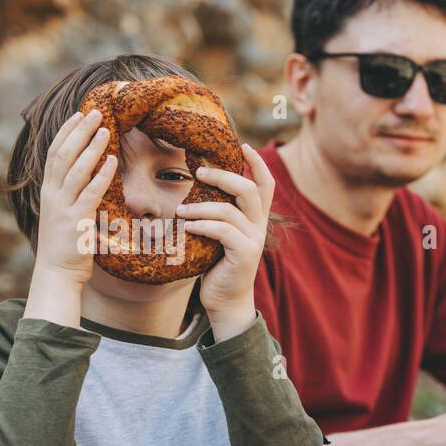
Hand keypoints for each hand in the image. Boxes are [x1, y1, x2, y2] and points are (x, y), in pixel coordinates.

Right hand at [23, 109, 115, 326]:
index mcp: (48, 191)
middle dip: (80, 132)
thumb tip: (89, 174)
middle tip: (96, 112)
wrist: (56, 273)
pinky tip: (112, 161)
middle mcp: (52, 195)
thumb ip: (72, 193)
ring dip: (91, 148)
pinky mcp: (76, 221)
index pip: (55, 153)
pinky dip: (101, 175)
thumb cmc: (65, 245)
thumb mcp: (64, 213)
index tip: (79, 114)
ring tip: (105, 130)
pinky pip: (90, 192)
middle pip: (64, 155)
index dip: (67, 132)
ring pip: (76, 170)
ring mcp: (62, 207)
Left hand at [175, 143, 273, 341]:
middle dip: (222, 176)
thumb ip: (217, 213)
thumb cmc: (217, 265)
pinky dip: (202, 226)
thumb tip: (195, 185)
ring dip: (200, 206)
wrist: (226, 300)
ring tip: (180, 211)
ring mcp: (254, 240)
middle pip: (248, 189)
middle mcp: (259, 226)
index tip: (243, 145)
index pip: (265, 184)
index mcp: (256, 218)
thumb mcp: (219, 234)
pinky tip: (187, 229)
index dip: (257, 163)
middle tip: (198, 171)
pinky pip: (222, 230)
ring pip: (230, 210)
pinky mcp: (244, 254)